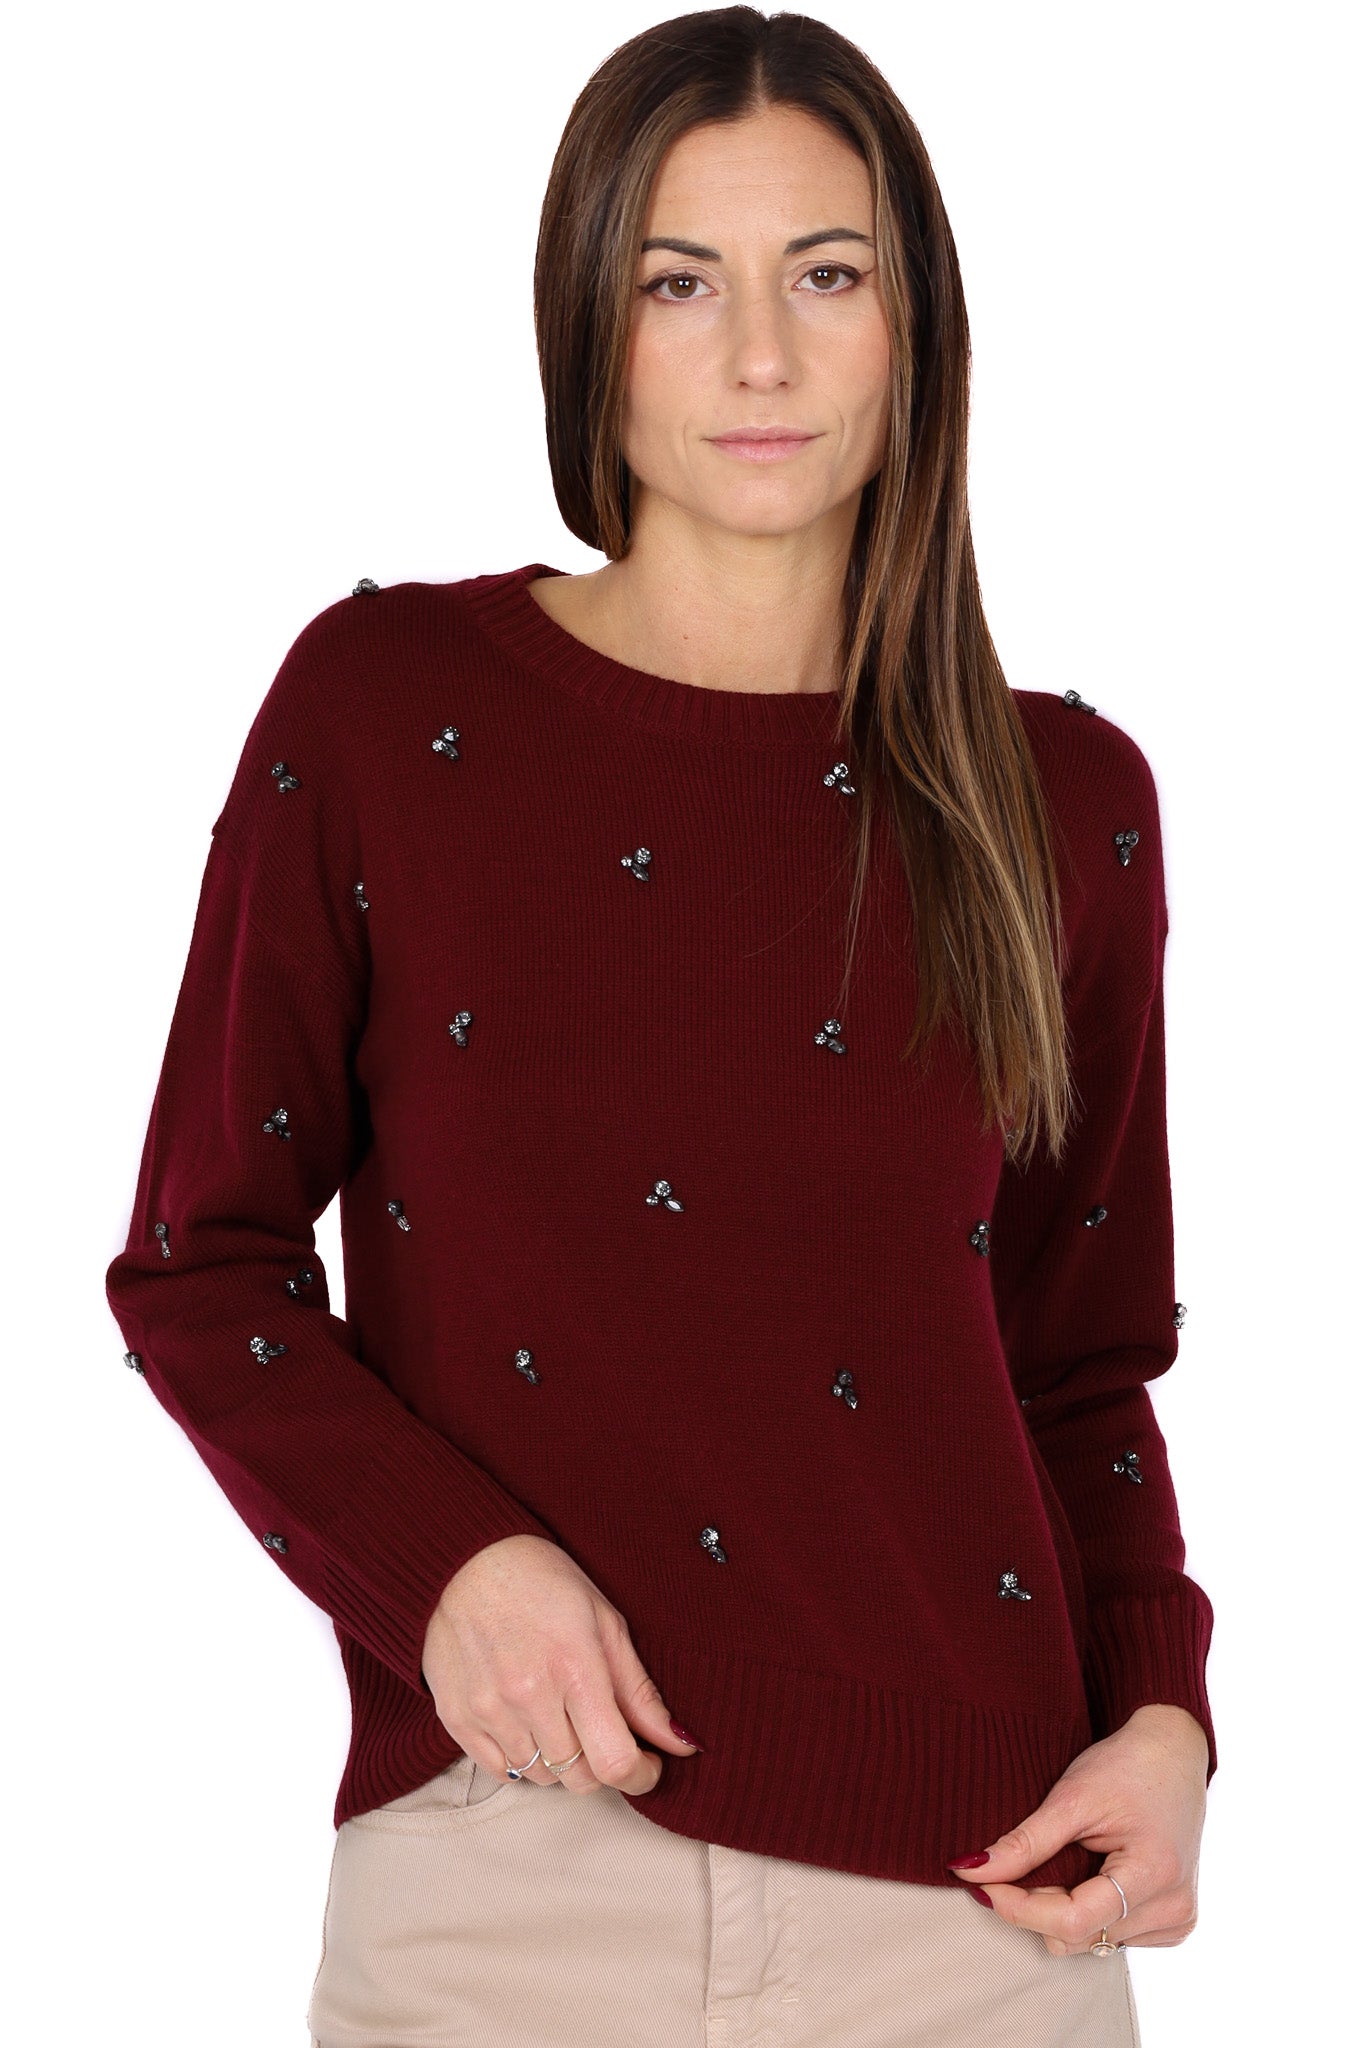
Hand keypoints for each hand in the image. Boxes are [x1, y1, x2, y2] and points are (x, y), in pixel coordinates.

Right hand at [420, 1533, 703, 1796]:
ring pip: (540, 1778)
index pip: (615, 1762)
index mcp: (575, 1668)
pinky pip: (501, 1771)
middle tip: (601, 1730)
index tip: (646, 1765)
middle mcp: (529, 1696)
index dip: (641, 1776)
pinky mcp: (456, 1718)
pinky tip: (526, 1722)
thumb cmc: (543, 1582)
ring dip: (560, 1760)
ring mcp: (489, 1710)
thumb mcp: (605, 1622)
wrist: (467, 1559)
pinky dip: (521, 1759)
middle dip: (601, 1765)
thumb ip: (640, 1691)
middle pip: (578, 1778)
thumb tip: (680, 1744)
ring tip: (559, 1715)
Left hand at [945, 1704, 1207, 1955]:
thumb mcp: (1072, 1796)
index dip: (1019, 1907)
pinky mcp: (1174, 1923)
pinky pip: (1111, 1938)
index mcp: (1154, 1874)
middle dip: (1036, 1908)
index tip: (982, 1885)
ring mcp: (1178, 1919)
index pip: (1073, 1920)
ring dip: (1060, 1912)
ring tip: (1064, 1861)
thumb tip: (971, 1872)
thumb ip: (1025, 1842)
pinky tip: (1089, 1875)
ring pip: (1091, 1943)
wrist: (1173, 1753)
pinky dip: (1087, 1914)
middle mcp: (1173, 1908)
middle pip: (1079, 1937)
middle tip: (1018, 1864)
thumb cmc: (1126, 1766)